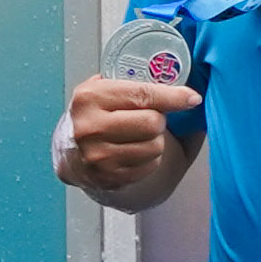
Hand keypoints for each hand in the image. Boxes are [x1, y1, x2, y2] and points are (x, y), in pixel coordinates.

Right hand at [57, 72, 199, 194]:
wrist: (69, 150)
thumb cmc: (94, 114)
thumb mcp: (104, 88)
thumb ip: (136, 83)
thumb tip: (185, 89)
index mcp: (90, 98)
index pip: (142, 94)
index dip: (173, 96)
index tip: (192, 98)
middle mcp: (90, 127)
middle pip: (152, 123)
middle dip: (158, 119)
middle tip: (151, 117)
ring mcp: (98, 156)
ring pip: (154, 147)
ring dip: (155, 140)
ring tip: (139, 135)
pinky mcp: (108, 178)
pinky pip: (149, 166)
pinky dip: (149, 158)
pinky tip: (135, 151)